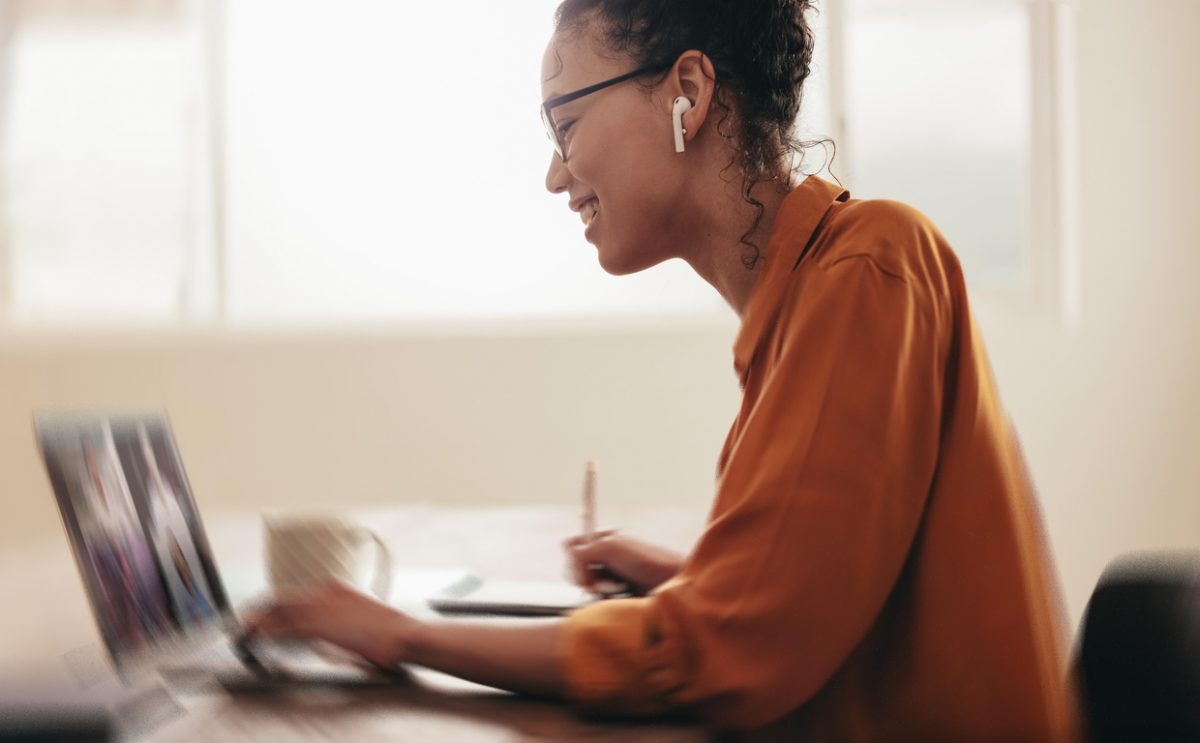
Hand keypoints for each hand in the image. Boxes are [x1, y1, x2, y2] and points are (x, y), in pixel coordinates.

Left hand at [243, 581, 420, 668]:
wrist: (402, 634)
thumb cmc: (389, 630)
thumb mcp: (362, 615)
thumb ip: (341, 617)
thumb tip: (330, 628)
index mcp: (337, 589)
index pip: (298, 594)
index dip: (277, 603)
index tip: (266, 611)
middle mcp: (326, 594)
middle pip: (285, 599)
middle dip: (264, 609)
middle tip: (248, 618)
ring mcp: (322, 609)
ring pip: (282, 611)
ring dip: (261, 619)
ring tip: (246, 626)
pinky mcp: (320, 626)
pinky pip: (287, 627)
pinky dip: (269, 630)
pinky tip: (258, 634)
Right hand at [564, 530, 683, 595]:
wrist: (673, 585)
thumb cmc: (647, 561)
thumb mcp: (610, 547)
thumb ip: (583, 551)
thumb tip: (569, 559)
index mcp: (605, 540)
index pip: (573, 546)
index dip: (573, 559)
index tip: (582, 568)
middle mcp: (608, 558)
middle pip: (576, 569)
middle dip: (584, 577)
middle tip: (597, 582)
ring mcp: (614, 578)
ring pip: (586, 588)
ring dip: (596, 592)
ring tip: (614, 591)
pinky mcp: (620, 597)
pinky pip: (599, 603)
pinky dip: (604, 603)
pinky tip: (617, 600)